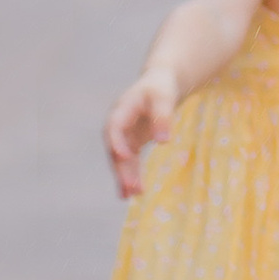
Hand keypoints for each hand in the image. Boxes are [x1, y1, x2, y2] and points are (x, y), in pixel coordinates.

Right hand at [105, 68, 176, 201]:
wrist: (159, 84)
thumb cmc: (161, 88)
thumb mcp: (165, 97)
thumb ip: (163, 117)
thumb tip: (164, 142)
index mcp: (122, 108)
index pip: (114, 127)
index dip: (117, 142)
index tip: (125, 157)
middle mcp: (117, 124)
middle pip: (116, 148)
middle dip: (122, 168)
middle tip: (130, 187)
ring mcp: (123, 134)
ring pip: (121, 159)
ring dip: (125, 176)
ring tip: (130, 196)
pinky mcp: (130, 142)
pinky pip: (129, 162)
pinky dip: (131, 175)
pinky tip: (132, 193)